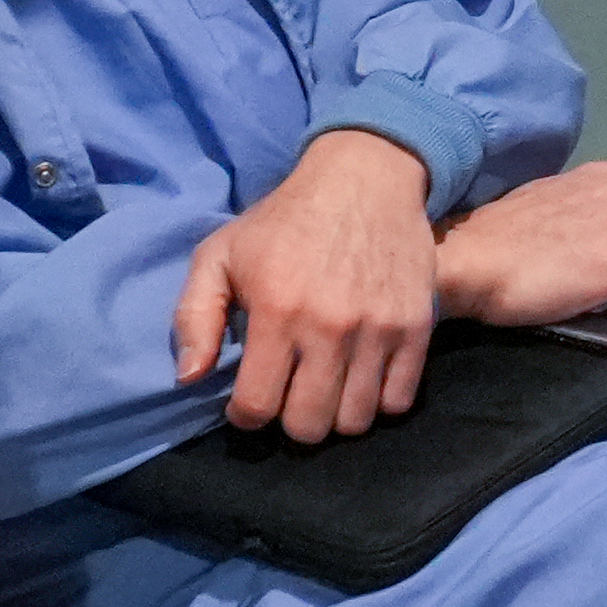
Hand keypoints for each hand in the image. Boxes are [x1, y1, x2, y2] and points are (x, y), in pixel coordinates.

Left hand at [174, 131, 440, 438]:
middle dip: (290, 421)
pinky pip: (397, 401)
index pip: (257, 406)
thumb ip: (195, 316)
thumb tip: (190, 377)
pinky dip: (377, 401)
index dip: (245, 415)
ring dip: (334, 415)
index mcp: (277, 310)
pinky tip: (360, 377)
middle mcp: (330, 327)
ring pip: (355, 422)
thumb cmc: (284, 221)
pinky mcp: (416, 328)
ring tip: (324, 388)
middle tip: (288, 394)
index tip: (248, 401)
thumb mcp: (220, 253)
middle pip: (308, 426)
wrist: (364, 180)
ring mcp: (378, 330)